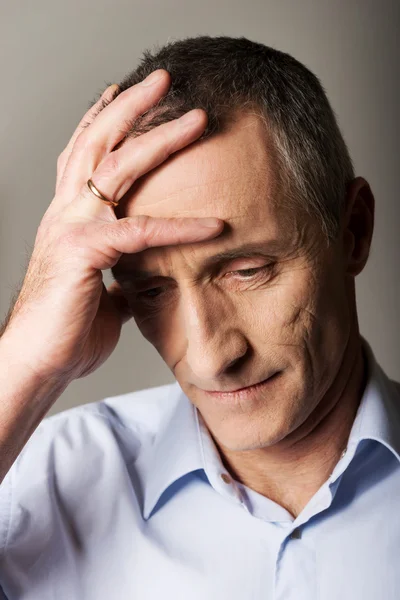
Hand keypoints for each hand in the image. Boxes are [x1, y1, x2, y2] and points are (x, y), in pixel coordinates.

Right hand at [2, 70, 222, 385]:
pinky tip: (214, 225)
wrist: (39, 360)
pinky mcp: (83, 252)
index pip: (84, 154)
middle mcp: (67, 211)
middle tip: (164, 78)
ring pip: (115, 167)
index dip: (102, 120)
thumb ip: (121, 268)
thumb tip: (142, 268)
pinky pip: (140, 231)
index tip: (124, 94)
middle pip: (98, 142)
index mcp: (70, 215)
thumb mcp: (100, 286)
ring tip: (194, 117)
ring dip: (158, 138)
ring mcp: (72, 227)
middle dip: (132, 106)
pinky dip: (180, 227)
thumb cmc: (68, 326)